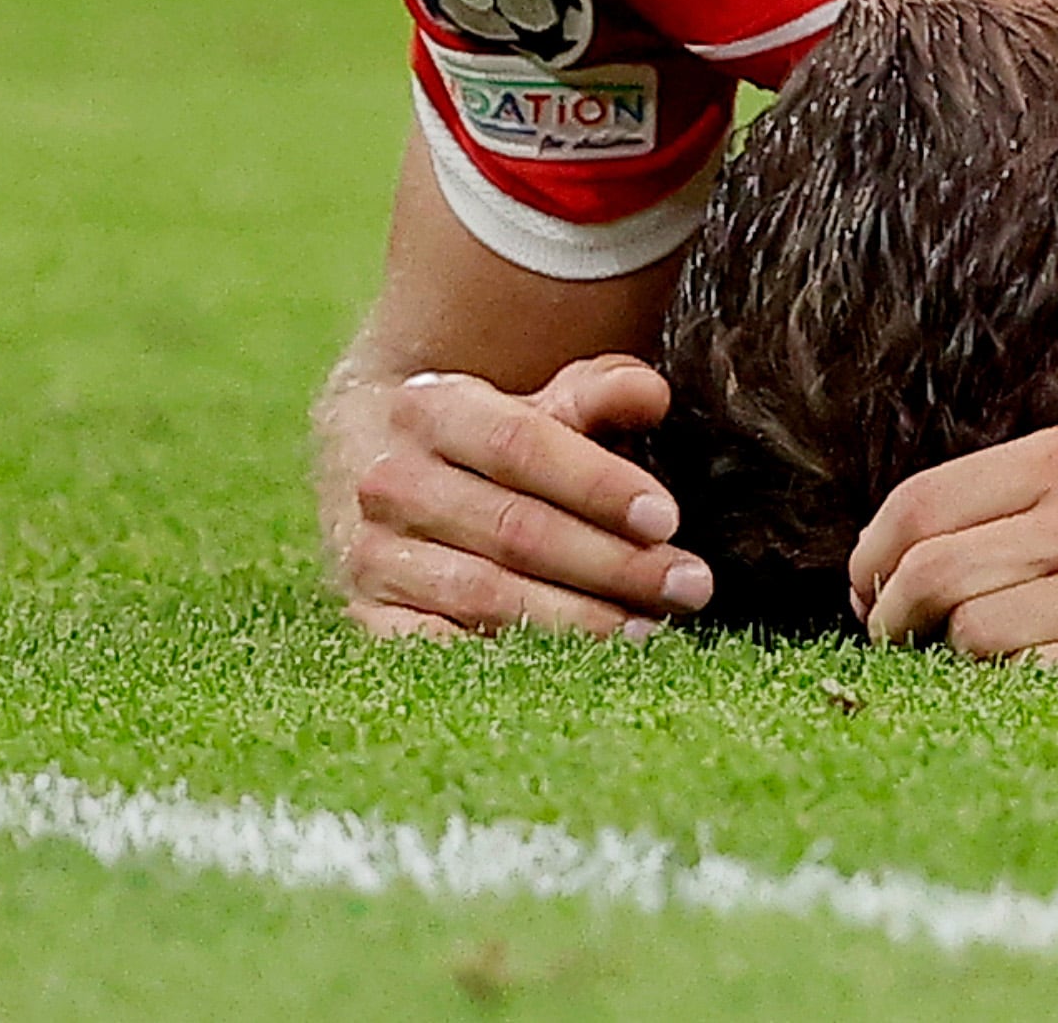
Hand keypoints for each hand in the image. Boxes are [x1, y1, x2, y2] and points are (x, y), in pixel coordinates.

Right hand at [317, 354, 714, 639]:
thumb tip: (651, 396)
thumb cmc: (489, 432)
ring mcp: (374, 552)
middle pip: (515, 530)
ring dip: (575, 619)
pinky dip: (506, 659)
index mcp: (435, 408)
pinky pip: (439, 647)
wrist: (374, 462)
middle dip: (613, 564)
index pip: (523, 445)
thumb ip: (597, 390)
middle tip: (689, 585)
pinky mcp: (368, 613)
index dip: (598, 485)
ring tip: (649, 628)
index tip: (667, 519)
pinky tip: (571, 666)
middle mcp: (393, 482)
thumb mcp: (537, 398)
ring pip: (484, 595)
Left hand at [852, 423, 1057, 664]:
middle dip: (892, 616)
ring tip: (977, 658)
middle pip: (930, 573)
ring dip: (957, 659)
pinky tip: (1030, 683)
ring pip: (972, 637)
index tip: (870, 585)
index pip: (921, 502)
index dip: (873, 555)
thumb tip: (913, 544)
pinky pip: (1030, 686)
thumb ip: (1033, 493)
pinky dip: (1012, 693)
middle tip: (896, 635)